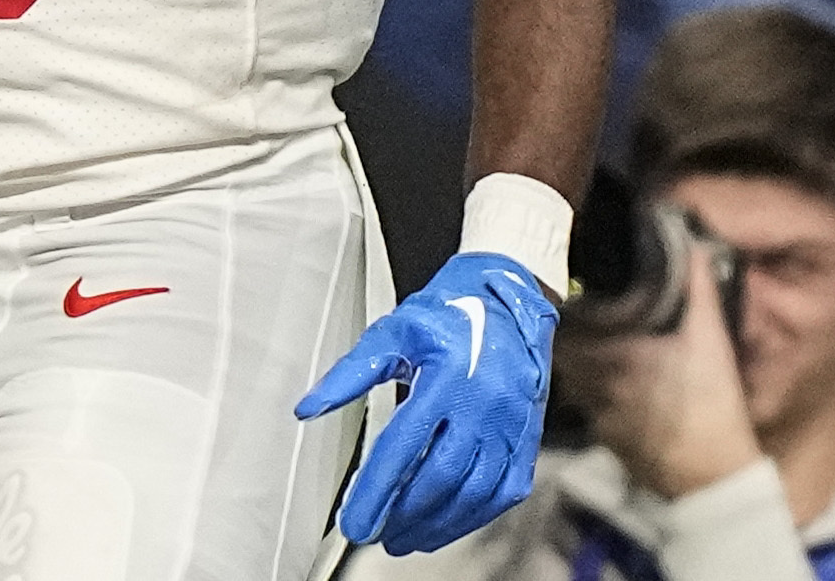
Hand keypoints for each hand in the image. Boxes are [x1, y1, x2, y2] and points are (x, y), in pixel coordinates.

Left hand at [297, 251, 557, 554]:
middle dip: (403, 514)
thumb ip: (348, 374)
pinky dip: (473, 517)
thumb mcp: (392, 332)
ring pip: (474, 493)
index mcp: (446, 378)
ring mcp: (511, 427)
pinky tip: (446, 525)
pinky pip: (504, 492)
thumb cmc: (448, 313)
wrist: (510, 297)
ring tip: (403, 538)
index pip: (403, 447)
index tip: (354, 522)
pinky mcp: (528, 439)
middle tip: (374, 535)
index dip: (376, 491)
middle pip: (439, 478)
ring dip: (437, 524)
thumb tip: (306, 409)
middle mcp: (483, 407)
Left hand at [555, 244, 758, 499]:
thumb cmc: (710, 412)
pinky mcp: (603, 433)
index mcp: (603, 354)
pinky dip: (593, 381)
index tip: (560, 278)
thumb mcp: (711, 342)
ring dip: (578, 352)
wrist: (714, 481)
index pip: (557, 317)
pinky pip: (586, 396)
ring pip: (569, 369)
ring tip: (594, 333)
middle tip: (576, 300)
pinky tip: (614, 373)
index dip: (554, 294)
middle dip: (565, 321)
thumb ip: (697, 290)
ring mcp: (592, 410)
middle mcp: (587, 382)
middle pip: (557, 342)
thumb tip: (689, 243)